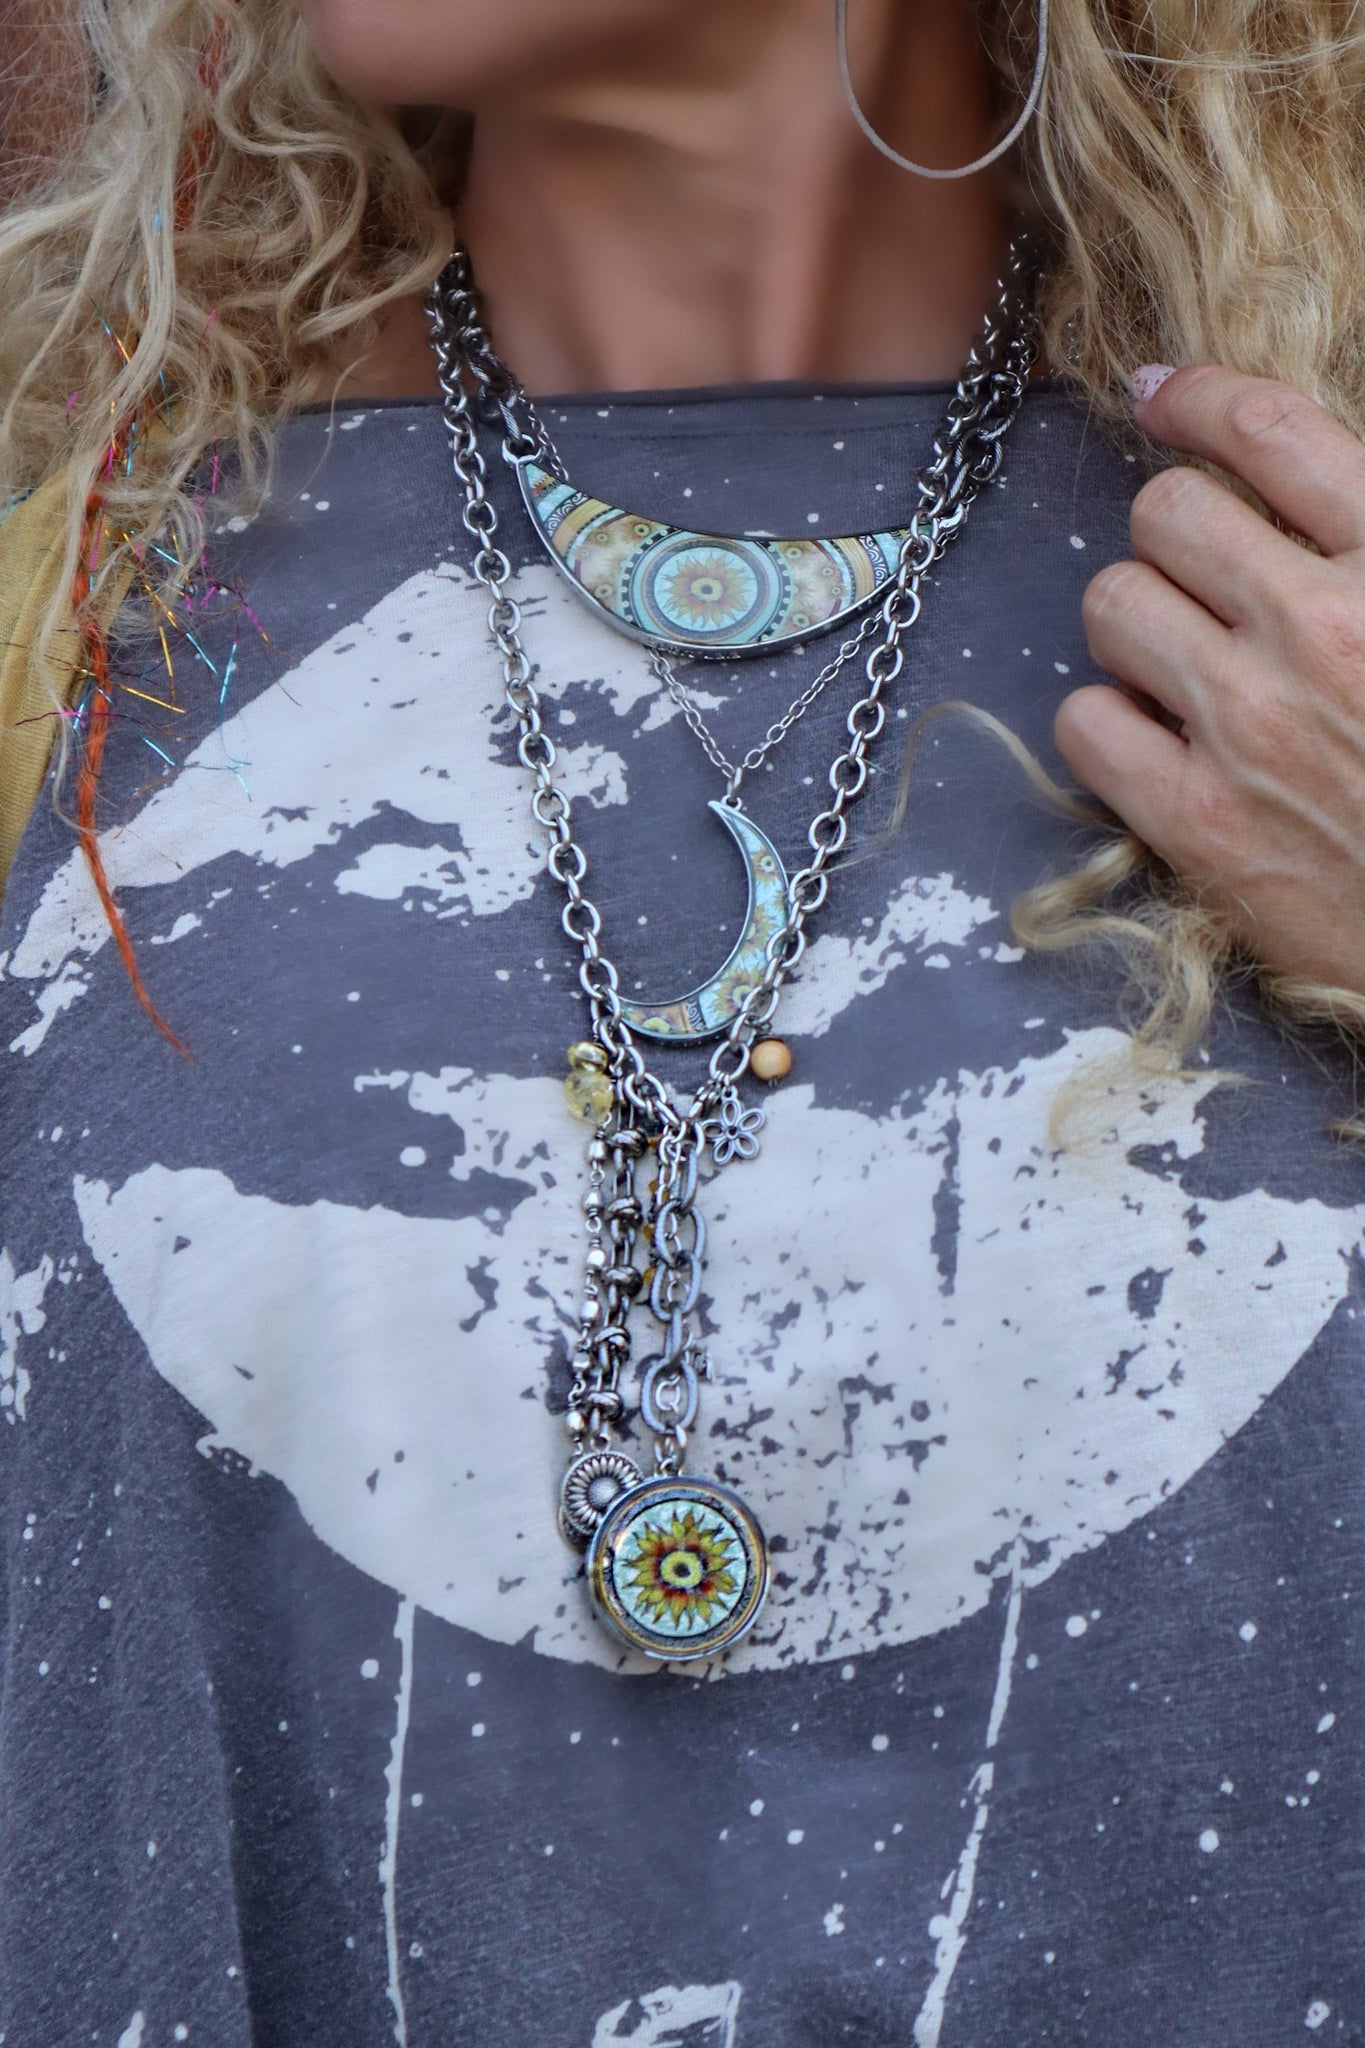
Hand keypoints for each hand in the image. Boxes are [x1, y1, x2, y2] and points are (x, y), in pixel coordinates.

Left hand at [1055, 362, 1364, 998]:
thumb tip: (1309, 489)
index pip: (1269, 431)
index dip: (1198, 399)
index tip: (1164, 398)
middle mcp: (1319, 629)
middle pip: (1165, 512)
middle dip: (1172, 530)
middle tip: (1197, 570)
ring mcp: (1249, 729)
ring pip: (1112, 604)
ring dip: (1135, 617)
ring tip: (1177, 654)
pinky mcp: (1198, 824)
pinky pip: (1085, 723)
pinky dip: (1109, 721)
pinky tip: (1155, 734)